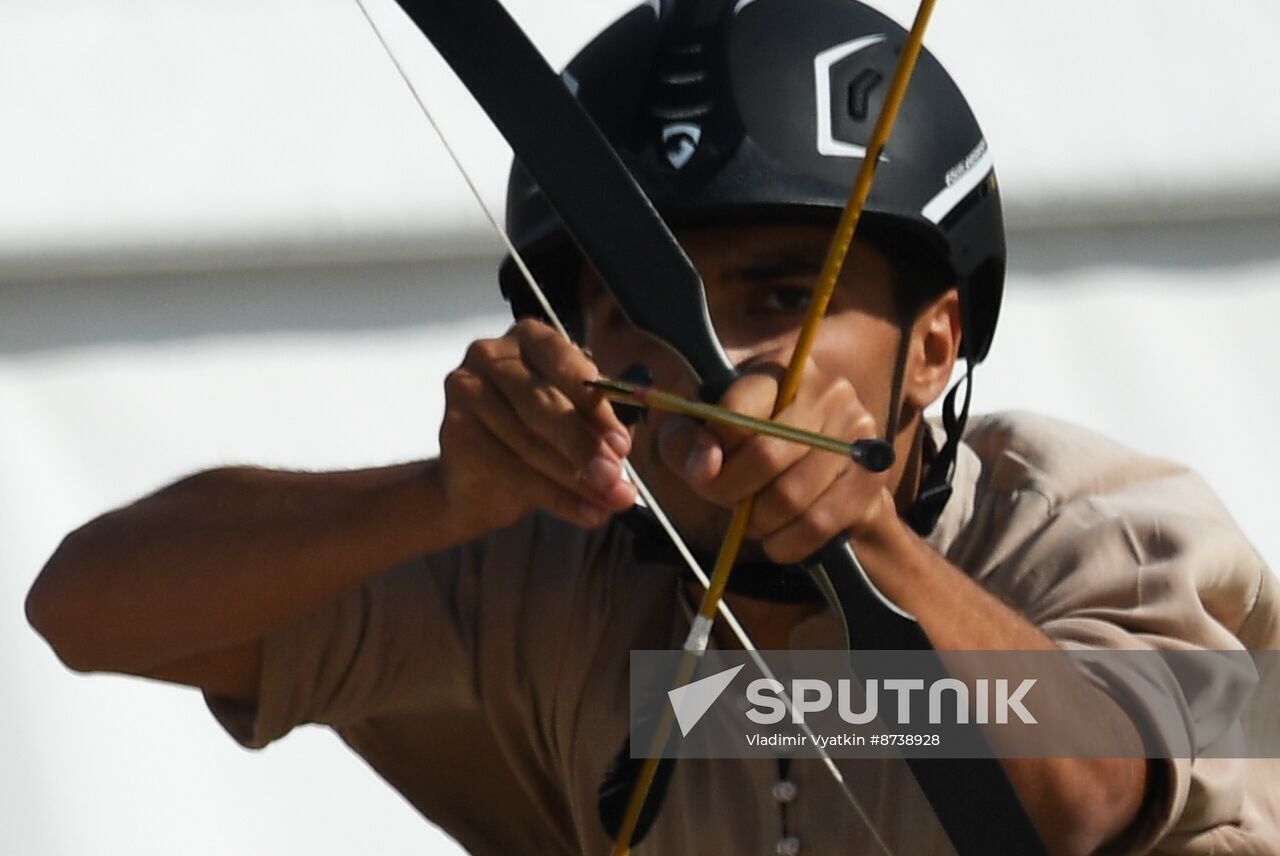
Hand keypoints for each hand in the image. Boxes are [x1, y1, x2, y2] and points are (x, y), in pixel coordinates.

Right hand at [437, 319, 636, 530]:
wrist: (476, 483)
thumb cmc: (534, 439)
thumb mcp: (575, 422)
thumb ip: (597, 424)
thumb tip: (622, 446)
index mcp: (529, 338)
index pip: (565, 363)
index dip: (596, 407)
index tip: (622, 444)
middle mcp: (490, 354)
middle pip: (542, 405)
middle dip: (584, 446)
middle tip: (614, 479)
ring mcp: (465, 391)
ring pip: (529, 443)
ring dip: (576, 480)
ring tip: (610, 503)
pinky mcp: (453, 432)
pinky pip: (511, 470)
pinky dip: (556, 498)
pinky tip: (586, 514)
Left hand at [655, 357, 891, 562]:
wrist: (821, 485)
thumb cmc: (748, 453)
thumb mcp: (701, 438)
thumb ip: (683, 444)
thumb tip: (706, 465)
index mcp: (780, 368)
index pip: (734, 413)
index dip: (710, 454)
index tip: (706, 472)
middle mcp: (828, 389)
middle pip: (764, 455)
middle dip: (732, 493)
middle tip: (728, 505)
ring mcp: (858, 432)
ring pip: (790, 496)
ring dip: (758, 523)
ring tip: (753, 520)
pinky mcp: (873, 476)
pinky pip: (818, 523)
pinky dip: (786, 544)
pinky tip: (778, 539)